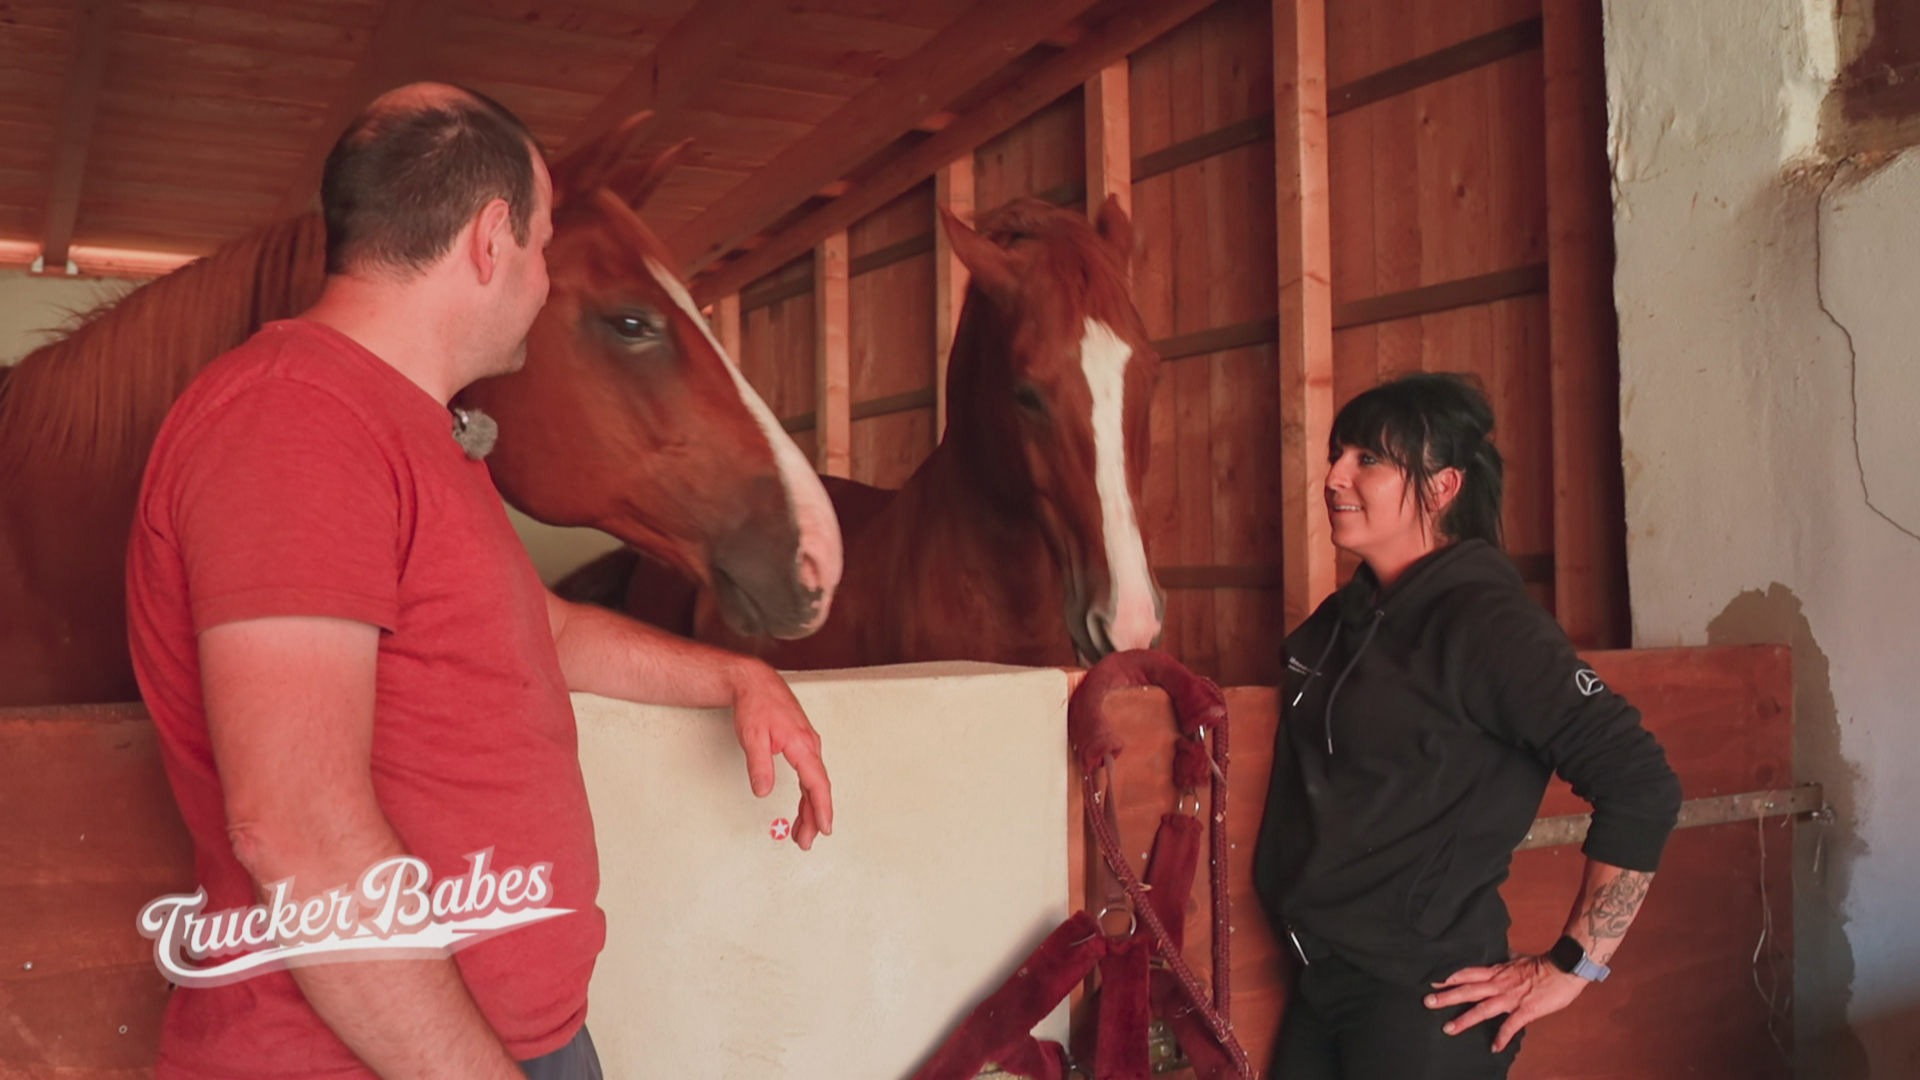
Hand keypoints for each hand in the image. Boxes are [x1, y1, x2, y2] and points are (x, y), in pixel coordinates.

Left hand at [730, 660, 833, 849]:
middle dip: (815, 817)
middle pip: (817, 788)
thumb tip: (763, 790)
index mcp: (802, 744)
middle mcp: (809, 744)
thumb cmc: (756, 704)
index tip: (823, 828)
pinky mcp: (801, 743)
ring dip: (811, 807)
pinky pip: (810, 773)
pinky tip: (803, 804)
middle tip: (806, 840)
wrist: (755, 682)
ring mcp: (807, 743)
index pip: (816, 784)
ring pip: (814, 782)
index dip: (821, 809)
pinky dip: (808, 792)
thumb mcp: (752, 738)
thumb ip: (760, 766)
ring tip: (803, 830)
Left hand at [1425, 954, 1587, 1052]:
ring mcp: (1511, 998)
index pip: (1468, 973)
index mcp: (1497, 972)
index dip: (1450, 977)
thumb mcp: (1517, 958)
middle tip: (1427, 1002)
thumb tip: (1500, 954)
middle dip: (1447, 997)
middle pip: (1468, 990)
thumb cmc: (1542, 963)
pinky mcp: (1525, 1010)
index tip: (1432, 981)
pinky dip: (1502, 1037)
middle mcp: (1499, 984)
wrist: (1564, 968)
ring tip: (1448, 1028)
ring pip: (1483, 1009)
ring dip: (1464, 1019)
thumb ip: (1505, 959)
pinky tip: (1494, 1048)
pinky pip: (1511, 1025)